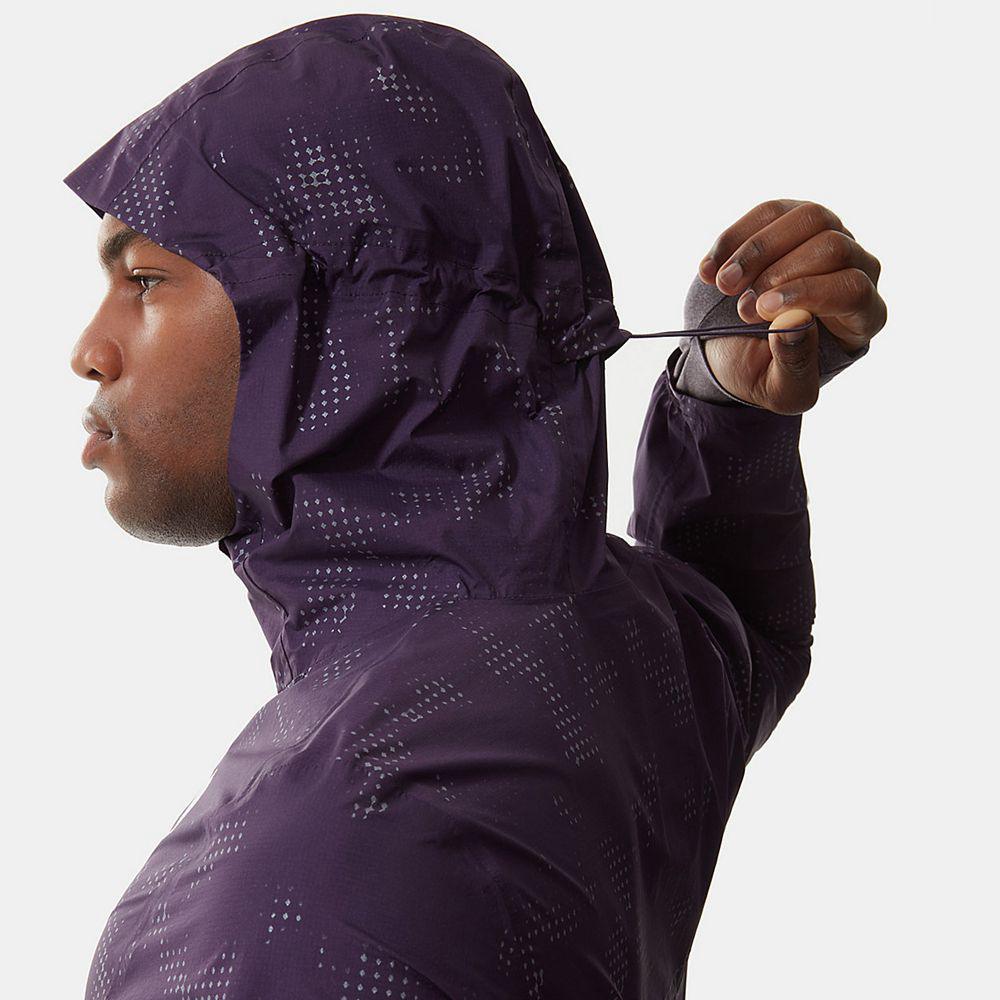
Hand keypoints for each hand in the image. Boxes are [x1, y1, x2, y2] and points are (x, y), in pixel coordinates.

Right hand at [697, 199, 885, 414]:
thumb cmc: (765, 373)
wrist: (733, 352)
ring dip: (755, 250)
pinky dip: (733, 239)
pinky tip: (709, 270)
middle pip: (832, 246)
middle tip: (740, 307)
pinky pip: (770, 211)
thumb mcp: (780, 389)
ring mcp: (825, 239)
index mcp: (862, 316)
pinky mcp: (790, 223)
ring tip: (722, 285)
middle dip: (777, 273)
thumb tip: (796, 321)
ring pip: (805, 218)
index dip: (807, 292)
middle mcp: (854, 269)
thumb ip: (795, 364)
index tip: (760, 310)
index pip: (853, 288)